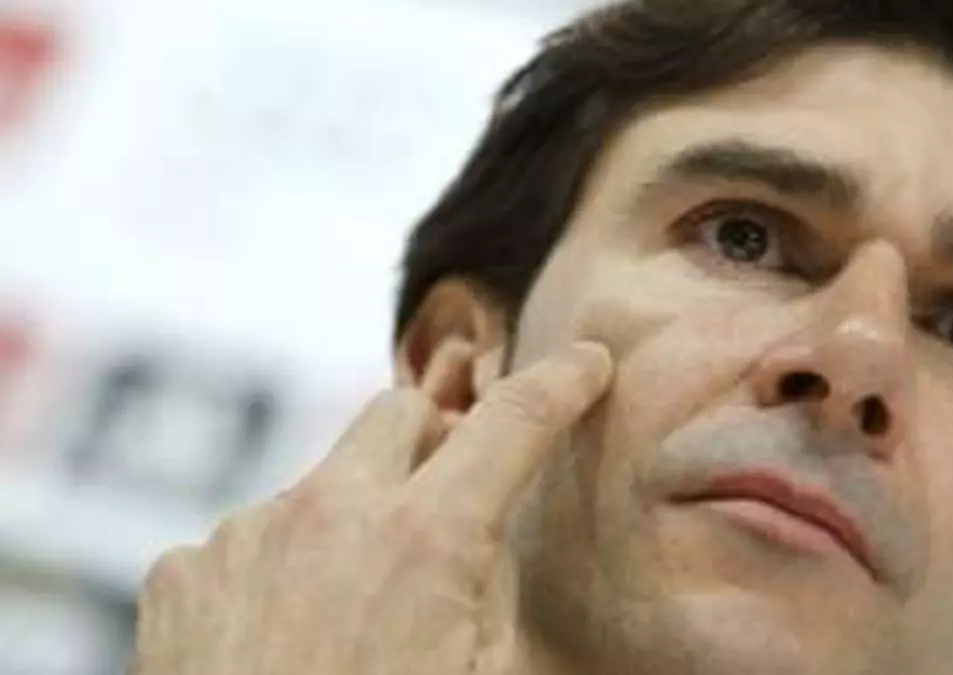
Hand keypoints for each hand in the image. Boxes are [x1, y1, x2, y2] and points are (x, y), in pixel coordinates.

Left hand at [129, 342, 612, 674]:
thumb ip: (494, 583)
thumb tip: (484, 526)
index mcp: (424, 541)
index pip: (513, 422)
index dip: (561, 382)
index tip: (586, 364)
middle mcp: (329, 513)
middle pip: (399, 412)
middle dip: (434, 440)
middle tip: (449, 498)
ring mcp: (245, 535)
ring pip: (322, 483)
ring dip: (352, 520)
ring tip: (350, 612)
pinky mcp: (182, 571)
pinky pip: (250, 538)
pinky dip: (278, 568)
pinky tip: (283, 637)